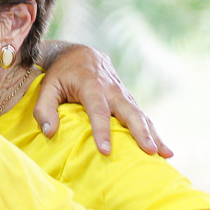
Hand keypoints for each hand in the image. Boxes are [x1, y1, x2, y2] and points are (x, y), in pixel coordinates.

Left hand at [34, 43, 169, 157]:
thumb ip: (44, 109)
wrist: (80, 54)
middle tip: (150, 151)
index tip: (106, 151)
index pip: (98, 111)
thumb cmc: (61, 74)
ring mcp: (123, 94)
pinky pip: (142, 116)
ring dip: (154, 134)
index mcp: (91, 86)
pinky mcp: (128, 100)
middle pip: (130, 112)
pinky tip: (163, 149)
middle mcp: (112, 90)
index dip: (102, 132)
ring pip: (141, 115)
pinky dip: (153, 132)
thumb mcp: (46, 86)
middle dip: (140, 132)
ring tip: (165, 154)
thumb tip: (49, 133)